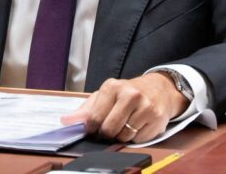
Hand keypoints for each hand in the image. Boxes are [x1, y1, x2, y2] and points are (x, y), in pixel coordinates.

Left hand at [61, 73, 189, 142]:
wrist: (160, 89)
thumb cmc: (127, 94)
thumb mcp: (105, 96)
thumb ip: (85, 110)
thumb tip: (65, 121)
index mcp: (113, 86)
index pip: (94, 119)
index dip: (93, 128)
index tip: (96, 127)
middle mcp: (130, 94)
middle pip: (109, 129)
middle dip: (108, 134)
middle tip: (112, 127)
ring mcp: (146, 105)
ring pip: (124, 136)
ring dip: (123, 135)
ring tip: (128, 123)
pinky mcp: (157, 117)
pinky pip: (139, 139)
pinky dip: (137, 136)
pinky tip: (140, 124)